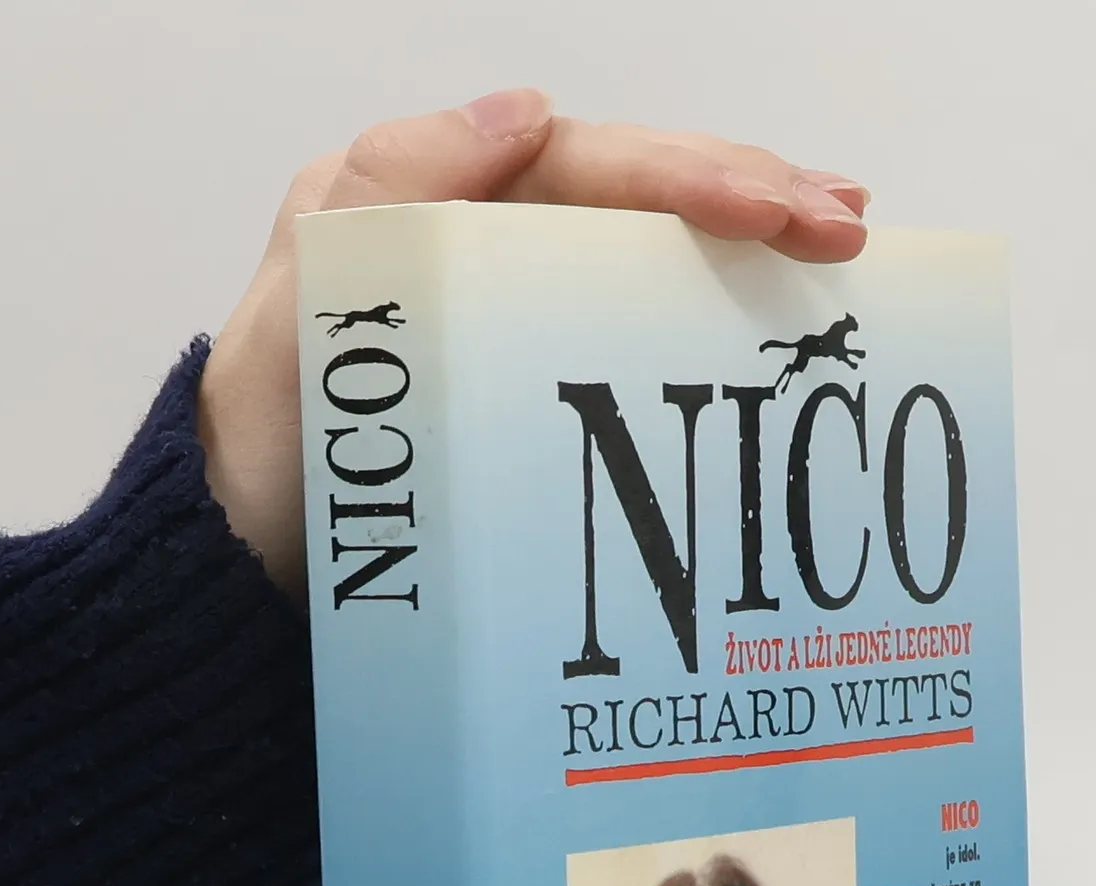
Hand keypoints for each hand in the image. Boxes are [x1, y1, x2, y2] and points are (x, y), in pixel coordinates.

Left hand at [197, 89, 870, 599]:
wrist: (247, 567)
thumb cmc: (269, 449)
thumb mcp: (309, 304)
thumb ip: (399, 187)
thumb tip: (529, 109)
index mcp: (425, 201)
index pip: (585, 164)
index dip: (692, 178)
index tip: (782, 210)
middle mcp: (471, 237)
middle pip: (631, 191)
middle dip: (746, 194)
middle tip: (848, 222)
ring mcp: (503, 304)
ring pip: (640, 242)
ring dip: (742, 233)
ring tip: (839, 232)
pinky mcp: (523, 372)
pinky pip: (621, 307)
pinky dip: (698, 296)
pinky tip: (760, 298)